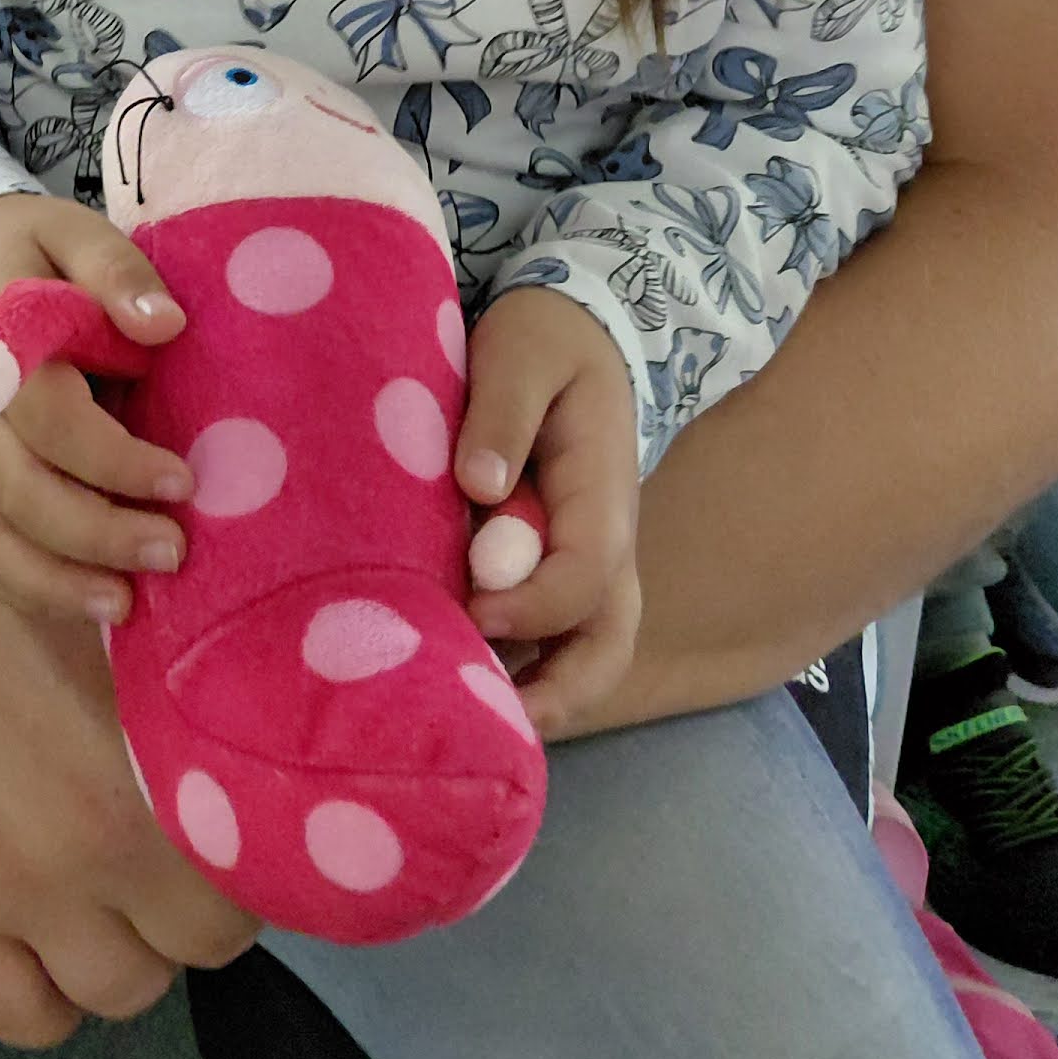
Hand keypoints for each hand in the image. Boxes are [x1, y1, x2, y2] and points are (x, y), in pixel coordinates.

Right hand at [0, 189, 191, 625]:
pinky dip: (30, 589)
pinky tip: (91, 604)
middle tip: (175, 550)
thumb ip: (114, 270)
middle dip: (99, 534)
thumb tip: (165, 326)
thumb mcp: (71, 228)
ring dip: (58, 582)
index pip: (48, 419)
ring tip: (127, 603)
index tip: (182, 480)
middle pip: (20, 494)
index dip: (113, 460)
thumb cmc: (26, 251)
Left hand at [455, 286, 641, 735]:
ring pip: (580, 653)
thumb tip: (478, 486)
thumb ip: (501, 413)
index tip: (471, 609)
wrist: (568, 332)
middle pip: (606, 644)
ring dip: (533, 693)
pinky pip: (546, 636)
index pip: (586, 575)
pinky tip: (451, 679)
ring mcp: (583, 563)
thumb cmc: (542, 341)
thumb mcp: (521, 352)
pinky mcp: (549, 569)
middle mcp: (605, 544)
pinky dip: (512, 667)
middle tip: (489, 726)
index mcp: (602, 494)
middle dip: (558, 696)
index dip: (533, 606)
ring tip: (462, 721)